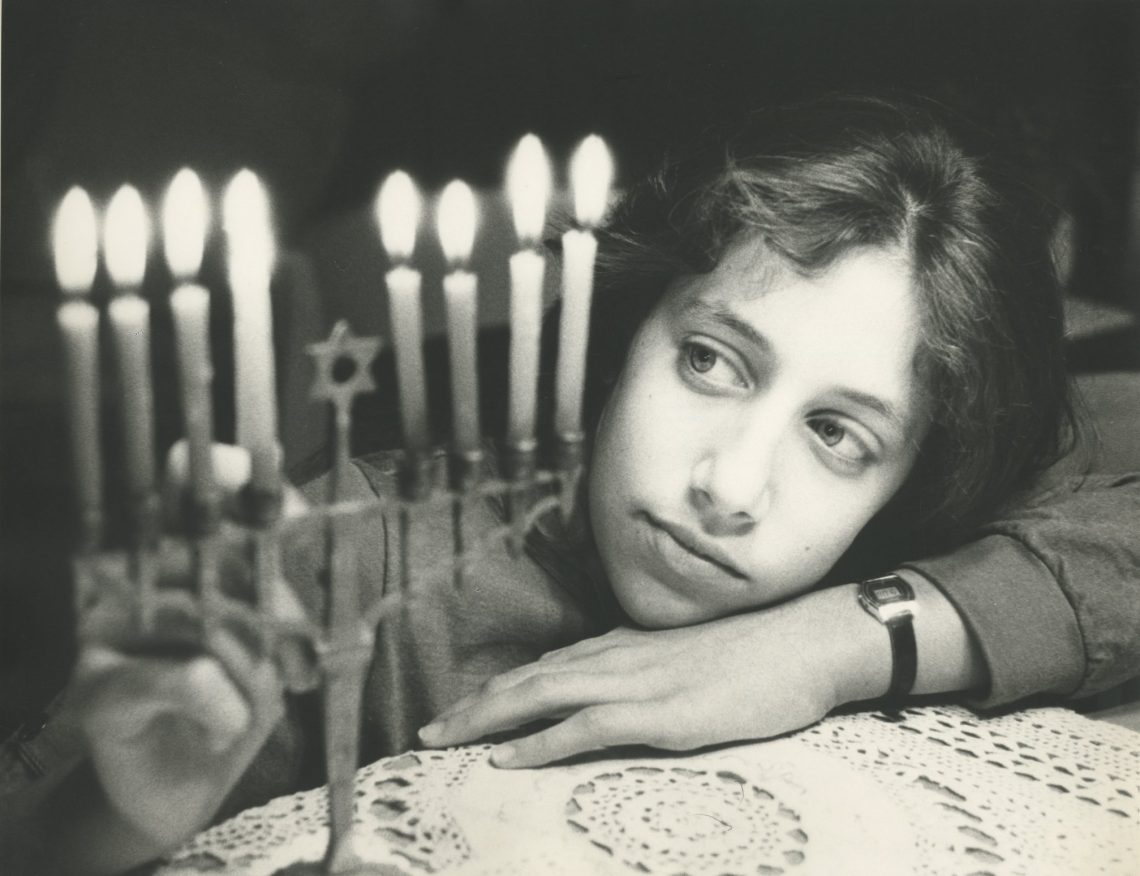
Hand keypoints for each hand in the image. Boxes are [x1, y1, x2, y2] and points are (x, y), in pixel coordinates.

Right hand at [69, 443, 309, 850]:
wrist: (181, 784)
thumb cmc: (235, 695)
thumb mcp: (277, 635)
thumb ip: (285, 580)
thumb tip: (294, 517)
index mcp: (178, 550)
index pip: (203, 488)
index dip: (240, 472)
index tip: (278, 485)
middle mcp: (134, 573)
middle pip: (217, 550)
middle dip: (279, 606)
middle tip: (303, 658)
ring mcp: (109, 626)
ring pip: (208, 616)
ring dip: (258, 665)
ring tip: (273, 695)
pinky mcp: (98, 687)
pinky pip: (186, 677)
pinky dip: (226, 706)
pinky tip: (228, 728)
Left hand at [419, 587, 877, 767]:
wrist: (805, 643)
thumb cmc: (754, 654)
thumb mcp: (686, 659)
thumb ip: (644, 671)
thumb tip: (609, 690)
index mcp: (624, 648)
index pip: (544, 666)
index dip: (498, 690)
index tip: (462, 709)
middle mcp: (618, 658)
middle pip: (528, 679)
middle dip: (472, 705)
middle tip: (425, 730)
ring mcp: (637, 683)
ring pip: (542, 695)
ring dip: (485, 718)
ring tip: (441, 739)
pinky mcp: (660, 712)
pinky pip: (585, 726)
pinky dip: (539, 741)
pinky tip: (506, 757)